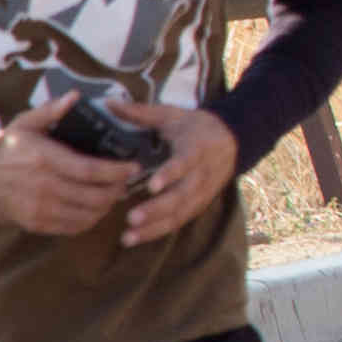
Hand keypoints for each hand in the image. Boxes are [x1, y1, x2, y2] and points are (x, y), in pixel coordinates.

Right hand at [0, 96, 145, 236]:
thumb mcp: (24, 123)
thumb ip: (51, 111)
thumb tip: (76, 96)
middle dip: (117, 190)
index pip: (91, 170)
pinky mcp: (36, 224)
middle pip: (95, 196)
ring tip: (112, 195)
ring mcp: (40, 208)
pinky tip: (94, 209)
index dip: (117, 171)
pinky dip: (90, 220)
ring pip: (87, 214)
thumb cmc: (5, 148)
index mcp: (46, 159)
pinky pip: (73, 227)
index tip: (134, 167)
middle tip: (125, 182)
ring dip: (106, 207)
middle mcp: (45, 186)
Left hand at [119, 106, 239, 245]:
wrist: (233, 140)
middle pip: (182, 196)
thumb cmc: (195, 127)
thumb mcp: (172, 115)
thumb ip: (141, 112)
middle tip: (131, 218)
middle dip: (157, 209)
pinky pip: (180, 221)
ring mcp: (203, 192)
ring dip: (155, 227)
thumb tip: (109, 103)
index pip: (185, 164)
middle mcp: (202, 174)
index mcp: (197, 148)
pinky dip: (159, 231)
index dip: (170, 175)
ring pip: (181, 214)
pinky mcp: (199, 204)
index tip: (151, 186)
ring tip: (129, 236)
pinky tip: (138, 238)